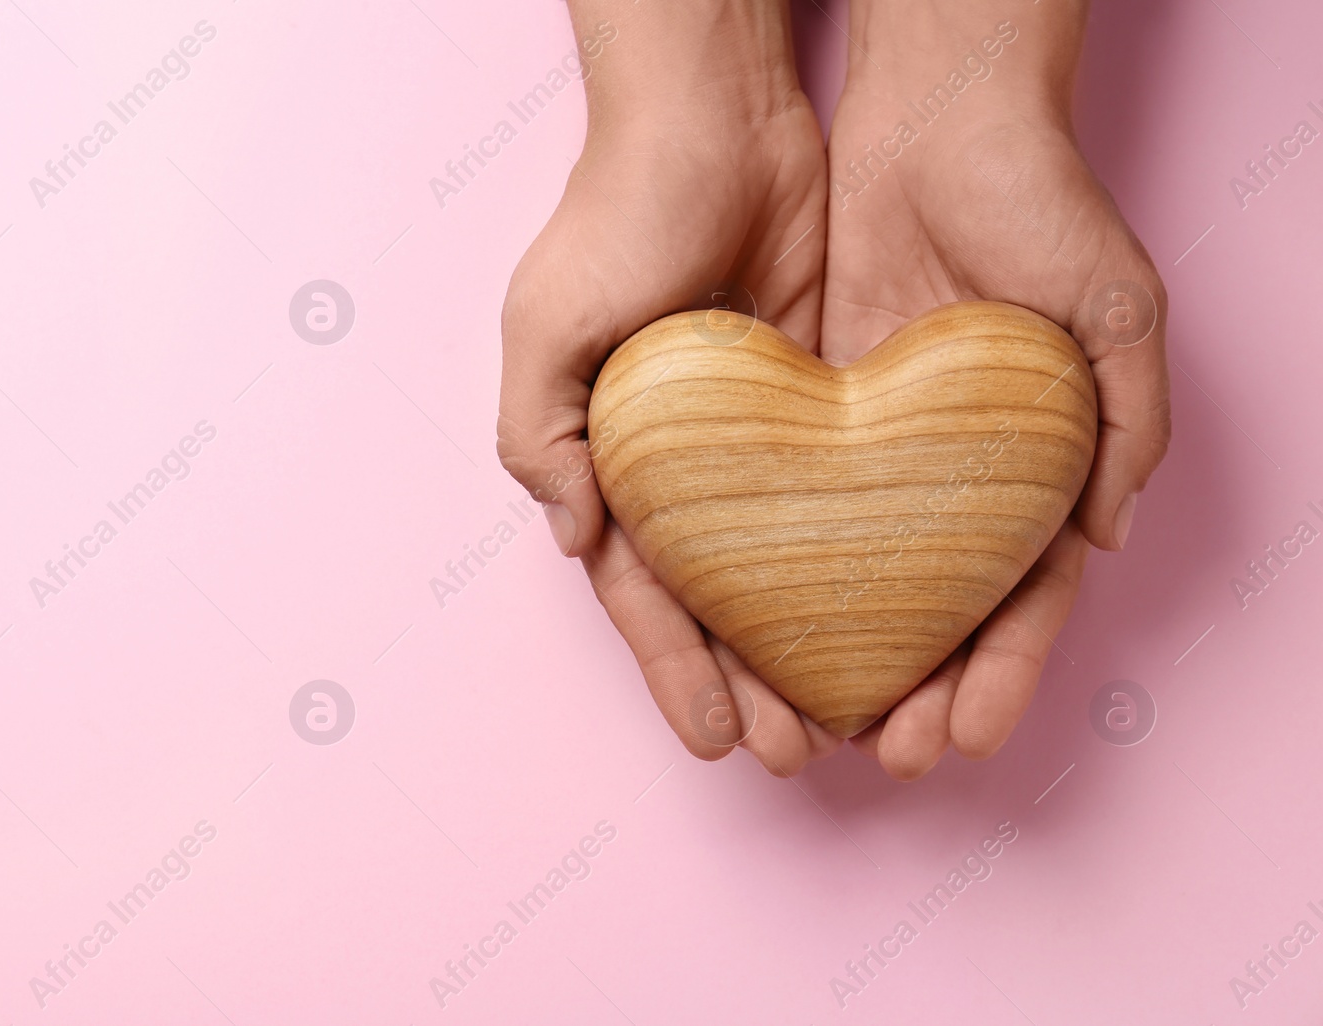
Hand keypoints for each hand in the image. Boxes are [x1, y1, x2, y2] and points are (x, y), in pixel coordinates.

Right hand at [498, 0, 840, 774]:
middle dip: (750, 682)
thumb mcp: (545, 326)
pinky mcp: (816, 405)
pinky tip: (888, 613)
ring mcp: (749, 441)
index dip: (677, 672)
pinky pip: (837, 501)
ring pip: (781, 568)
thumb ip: (542, 438)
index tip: (719, 742)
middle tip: (802, 754)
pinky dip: (854, 564)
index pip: (644, 593)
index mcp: (606, 461)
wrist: (714, 119)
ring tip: (855, 712)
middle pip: (717, 600)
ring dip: (807, 643)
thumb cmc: (613, 215)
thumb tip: (577, 540)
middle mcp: (678, 467)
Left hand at [821, 1, 1170, 779]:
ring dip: (844, 655)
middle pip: (939, 609)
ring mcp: (889, 449)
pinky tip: (759, 630)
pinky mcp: (819, 415)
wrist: (934, 118)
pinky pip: (799, 508)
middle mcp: (962, 472)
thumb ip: (1128, 418)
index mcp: (1042, 465)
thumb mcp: (1115, 303)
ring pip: (865, 579)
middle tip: (880, 754)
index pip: (1024, 597)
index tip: (962, 738)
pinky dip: (784, 575)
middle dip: (917, 688)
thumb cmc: (1041, 201)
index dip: (1001, 673)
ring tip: (812, 724)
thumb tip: (1106, 539)